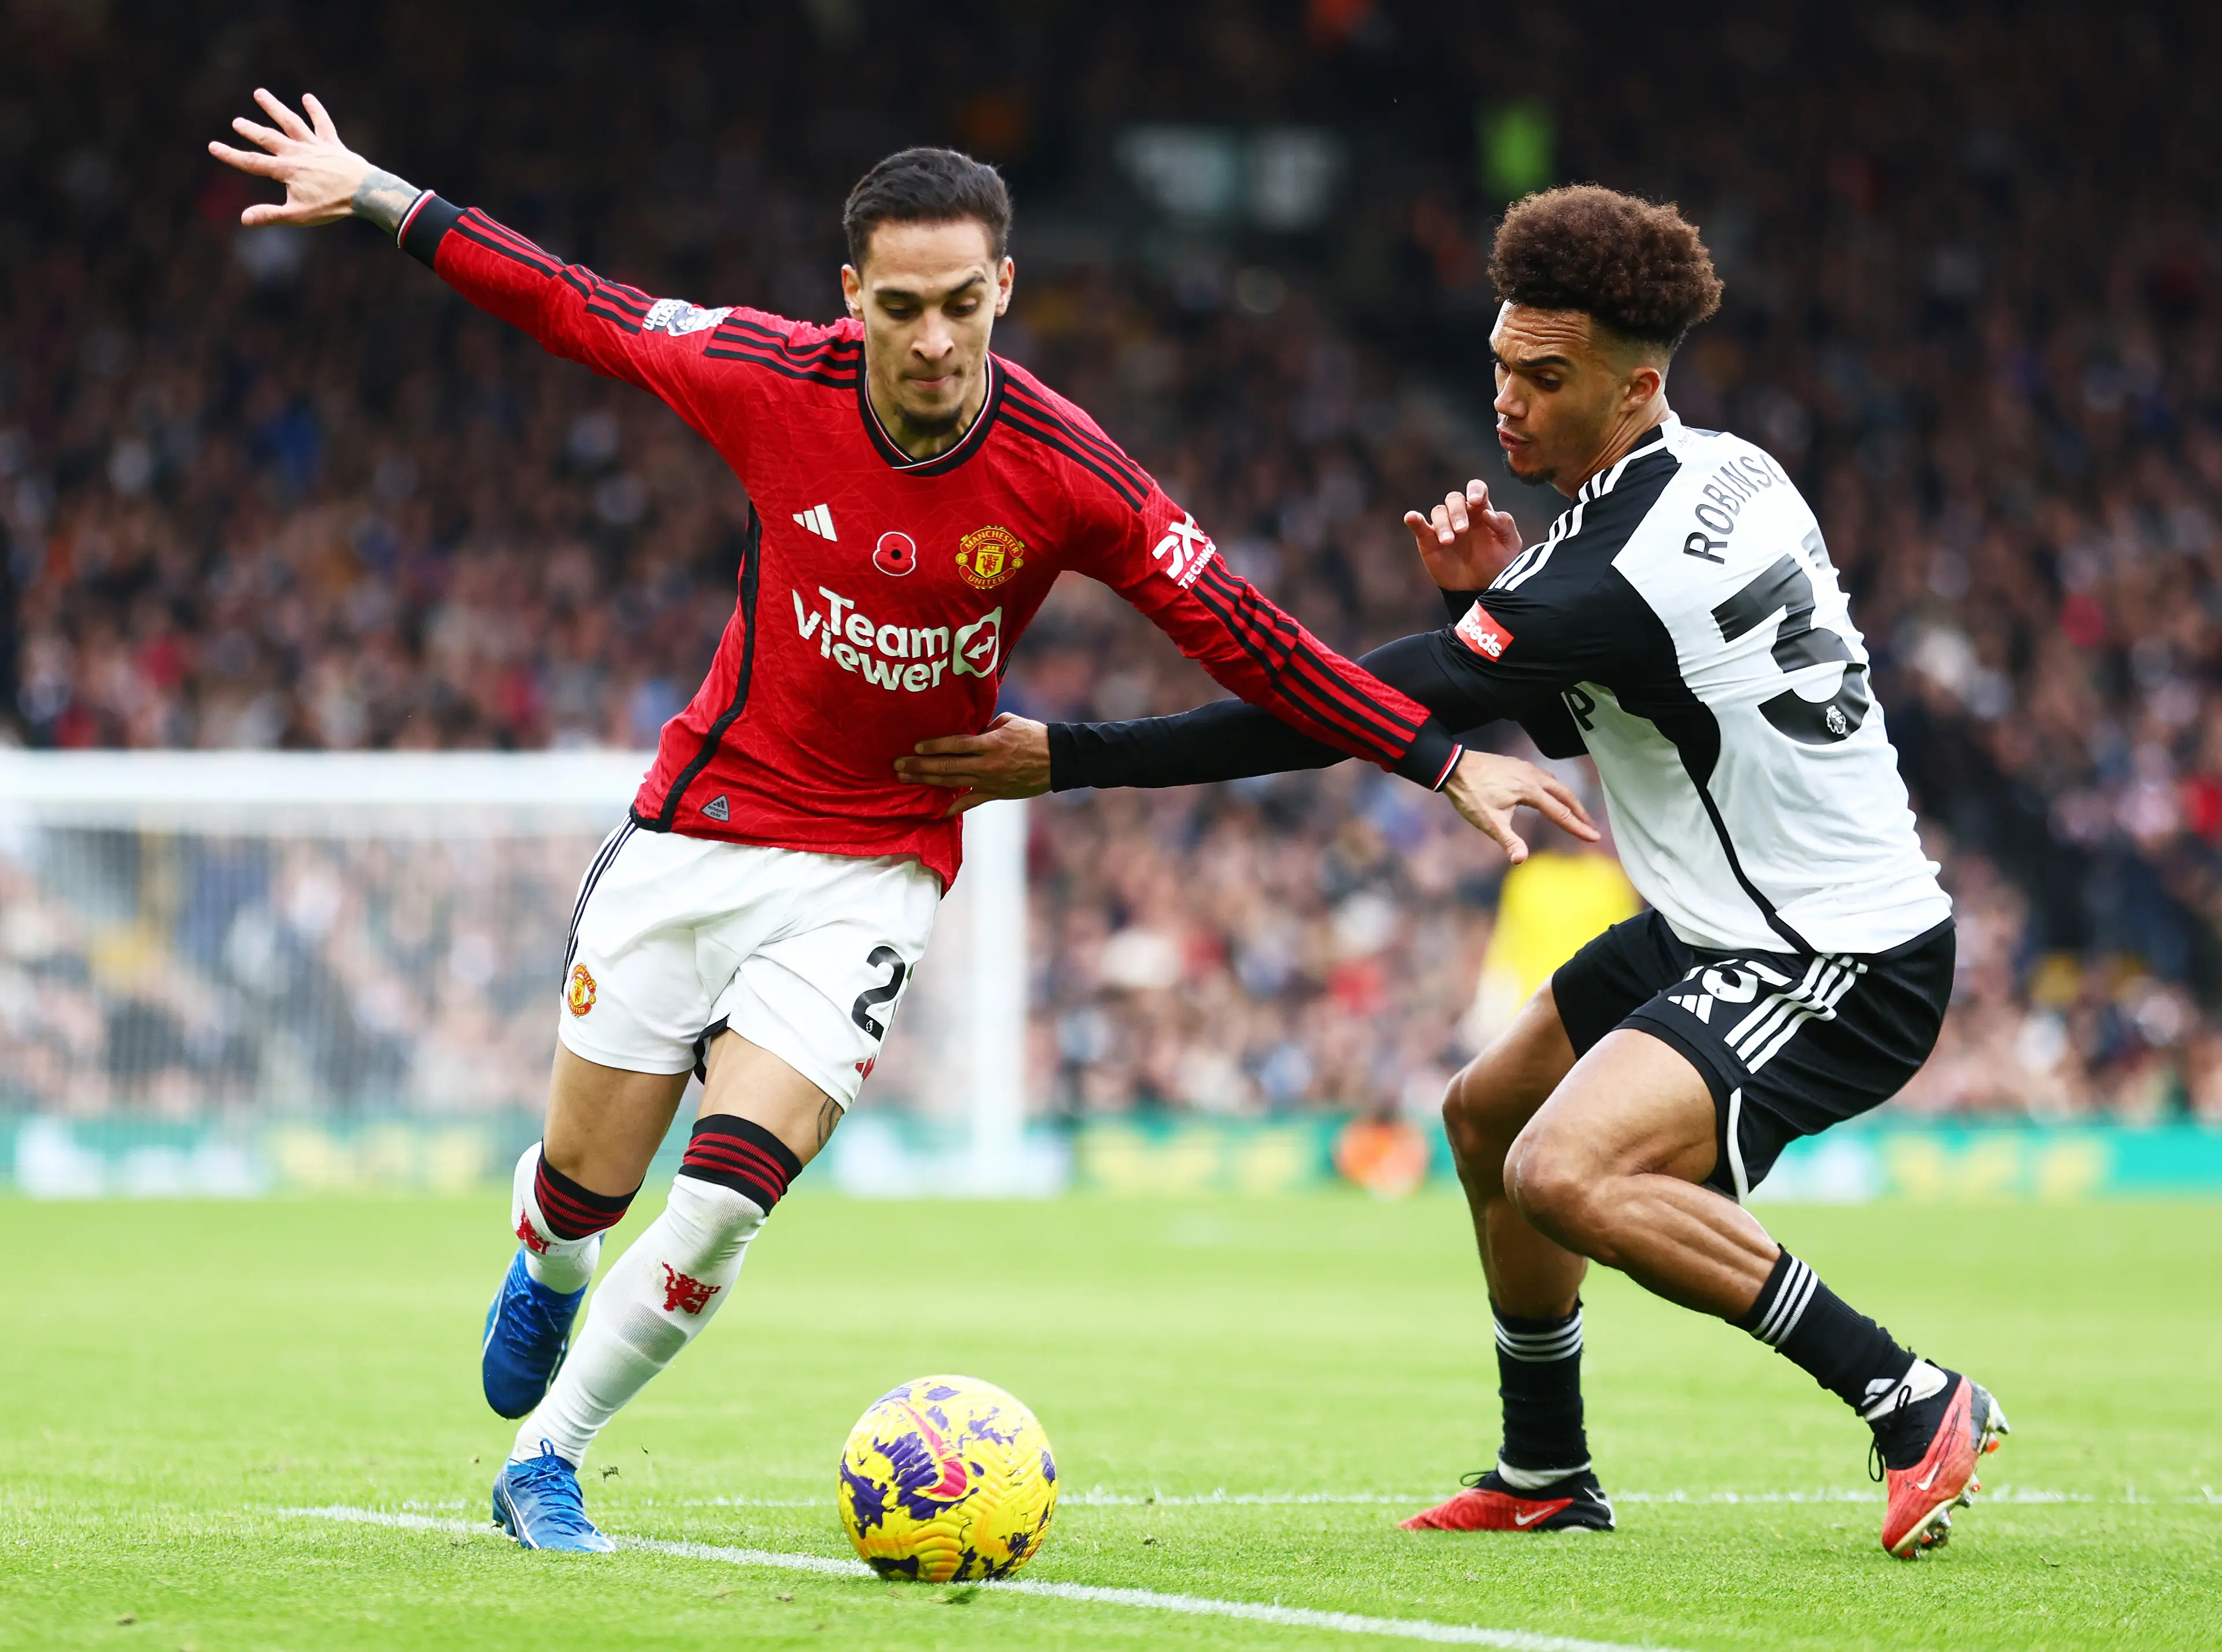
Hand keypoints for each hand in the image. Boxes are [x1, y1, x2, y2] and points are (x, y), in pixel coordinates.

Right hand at [208, 90, 378, 227]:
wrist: (366, 193)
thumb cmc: (332, 206)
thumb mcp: (299, 215)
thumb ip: (270, 215)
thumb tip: (244, 219)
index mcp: (286, 170)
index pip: (252, 162)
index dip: (231, 155)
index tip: (213, 146)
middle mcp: (297, 153)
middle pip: (268, 138)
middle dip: (251, 130)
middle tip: (237, 122)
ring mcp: (315, 146)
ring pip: (290, 123)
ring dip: (274, 108)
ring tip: (259, 93)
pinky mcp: (333, 144)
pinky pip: (323, 124)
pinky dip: (315, 111)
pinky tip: (307, 98)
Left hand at [894, 713, 1051, 817]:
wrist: (1058, 760)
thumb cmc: (1034, 735)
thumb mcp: (1009, 721)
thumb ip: (985, 726)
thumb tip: (966, 730)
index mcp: (991, 743)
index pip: (956, 744)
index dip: (934, 746)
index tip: (915, 746)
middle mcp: (987, 764)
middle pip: (947, 766)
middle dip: (920, 766)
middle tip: (898, 765)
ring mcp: (990, 781)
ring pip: (953, 783)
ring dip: (927, 781)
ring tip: (906, 778)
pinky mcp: (996, 793)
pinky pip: (972, 801)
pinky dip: (955, 806)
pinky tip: (938, 811)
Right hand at [1403, 479, 1523, 591]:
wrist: (1479, 588)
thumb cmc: (1496, 564)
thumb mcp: (1509, 544)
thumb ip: (1505, 524)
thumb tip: (1487, 512)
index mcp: (1481, 510)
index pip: (1476, 488)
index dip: (1474, 489)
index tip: (1475, 501)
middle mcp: (1461, 515)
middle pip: (1454, 498)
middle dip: (1457, 512)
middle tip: (1462, 530)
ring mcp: (1443, 526)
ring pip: (1438, 511)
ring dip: (1442, 524)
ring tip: (1448, 542)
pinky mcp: (1428, 540)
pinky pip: (1419, 525)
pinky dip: (1414, 519)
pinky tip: (1412, 517)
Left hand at [1441, 750, 1598, 863]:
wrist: (1453, 766)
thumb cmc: (1470, 795)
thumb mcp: (1488, 822)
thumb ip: (1508, 841)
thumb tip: (1521, 860)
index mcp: (1530, 791)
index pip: (1561, 813)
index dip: (1578, 827)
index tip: (1594, 837)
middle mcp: (1533, 776)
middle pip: (1565, 795)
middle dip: (1580, 812)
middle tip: (1591, 827)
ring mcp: (1526, 768)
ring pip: (1556, 783)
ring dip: (1569, 799)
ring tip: (1575, 813)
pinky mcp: (1518, 765)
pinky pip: (1545, 777)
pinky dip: (1555, 788)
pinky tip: (1551, 794)